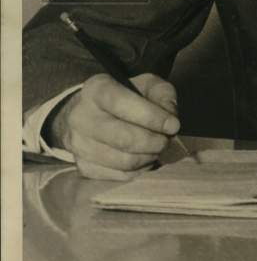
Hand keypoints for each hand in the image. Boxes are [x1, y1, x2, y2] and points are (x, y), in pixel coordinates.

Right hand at [48, 73, 180, 179]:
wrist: (91, 113)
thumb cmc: (125, 95)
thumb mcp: (146, 84)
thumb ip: (162, 94)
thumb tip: (170, 118)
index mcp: (96, 89)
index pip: (122, 104)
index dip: (152, 117)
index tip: (173, 125)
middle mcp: (81, 117)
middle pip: (123, 138)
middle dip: (154, 142)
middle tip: (167, 140)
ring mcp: (79, 145)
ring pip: (123, 161)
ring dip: (148, 157)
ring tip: (156, 148)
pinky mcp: (83, 167)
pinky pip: (119, 176)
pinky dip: (138, 170)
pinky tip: (144, 158)